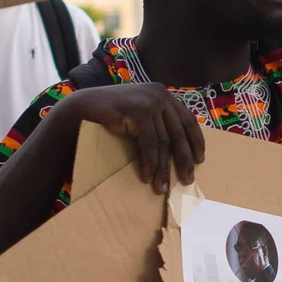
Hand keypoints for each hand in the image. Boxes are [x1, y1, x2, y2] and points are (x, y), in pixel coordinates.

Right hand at [66, 83, 203, 195]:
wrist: (81, 109)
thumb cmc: (110, 115)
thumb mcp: (139, 115)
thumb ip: (157, 122)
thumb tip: (177, 148)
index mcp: (163, 94)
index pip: (187, 119)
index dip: (196, 141)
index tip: (200, 159)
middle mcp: (159, 95)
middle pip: (178, 133)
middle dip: (184, 159)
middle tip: (188, 180)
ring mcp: (150, 101)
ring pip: (164, 142)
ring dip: (163, 169)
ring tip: (162, 188)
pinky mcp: (138, 111)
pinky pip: (150, 144)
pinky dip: (150, 163)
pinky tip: (148, 178)